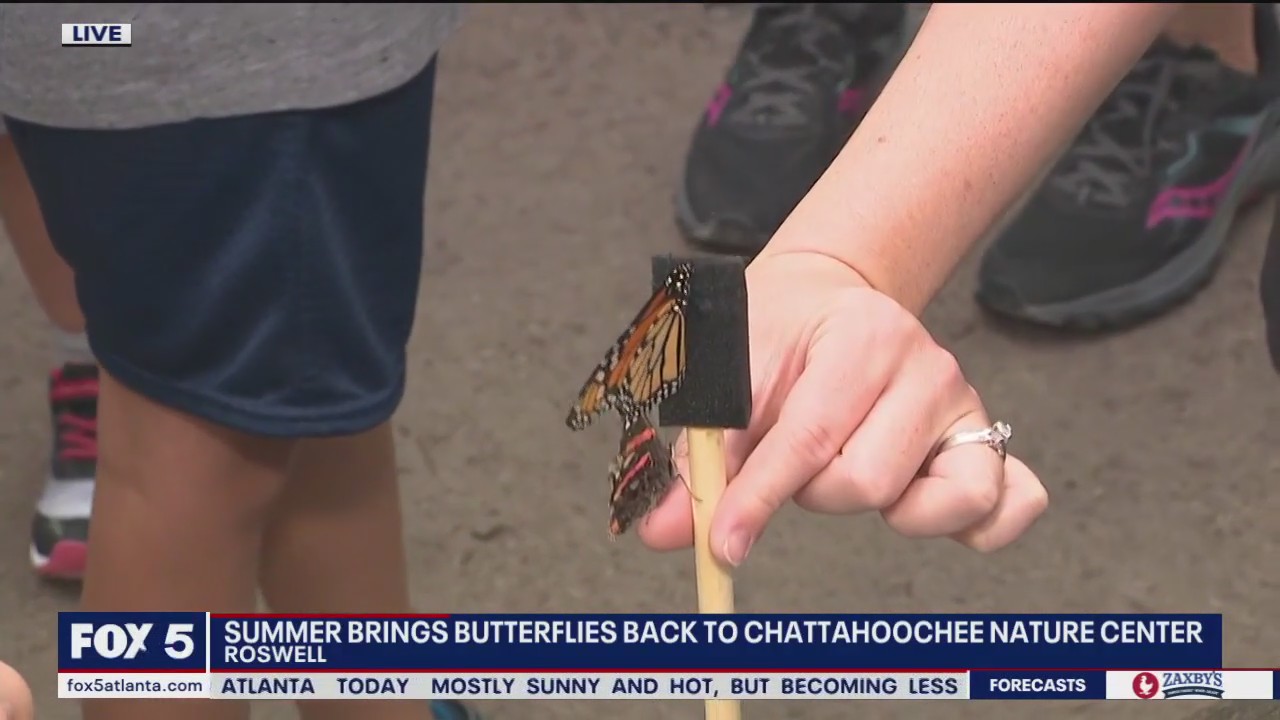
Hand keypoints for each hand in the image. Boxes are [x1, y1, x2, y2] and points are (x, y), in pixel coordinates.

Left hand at [637, 252, 1046, 564]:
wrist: (828, 294)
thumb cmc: (776, 333)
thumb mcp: (726, 378)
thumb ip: (699, 459)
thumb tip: (666, 532)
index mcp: (862, 336)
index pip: (809, 438)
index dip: (759, 499)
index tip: (724, 546)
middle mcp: (928, 367)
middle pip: (867, 481)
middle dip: (813, 491)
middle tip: (798, 460)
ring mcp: (966, 405)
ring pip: (935, 503)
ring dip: (880, 507)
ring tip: (851, 469)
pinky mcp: (987, 440)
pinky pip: (1010, 502)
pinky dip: (972, 522)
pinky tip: (922, 508)